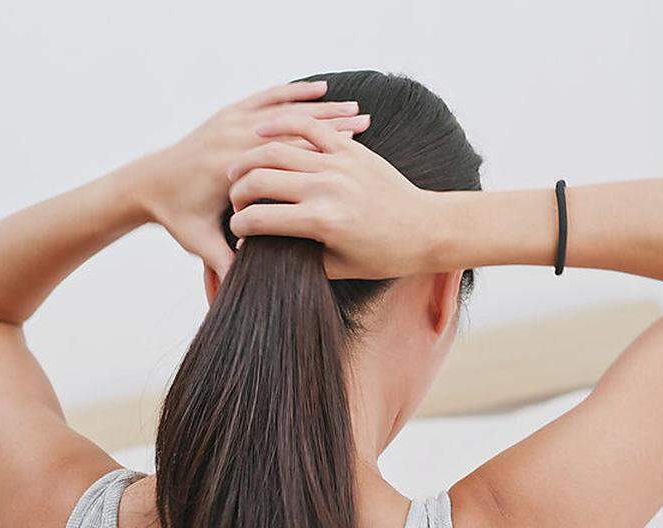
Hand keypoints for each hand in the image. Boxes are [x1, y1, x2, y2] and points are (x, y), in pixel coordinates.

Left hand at [132, 81, 369, 287]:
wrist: (148, 182)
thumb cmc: (177, 216)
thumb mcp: (200, 242)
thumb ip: (222, 263)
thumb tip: (238, 293)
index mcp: (227, 169)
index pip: (283, 158)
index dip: (320, 156)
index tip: (354, 158)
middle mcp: (230, 138)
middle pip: (293, 128)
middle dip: (333, 125)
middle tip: (370, 127)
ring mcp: (229, 121)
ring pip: (286, 109)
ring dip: (322, 108)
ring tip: (359, 110)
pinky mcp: (228, 114)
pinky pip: (269, 97)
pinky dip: (296, 93)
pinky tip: (323, 90)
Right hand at [225, 115, 440, 278]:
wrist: (427, 228)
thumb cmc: (385, 255)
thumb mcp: (339, 267)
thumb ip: (298, 256)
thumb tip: (263, 250)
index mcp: (321, 221)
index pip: (258, 220)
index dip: (239, 226)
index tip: (237, 230)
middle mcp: (326, 188)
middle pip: (259, 179)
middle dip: (238, 191)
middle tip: (236, 200)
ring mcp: (338, 164)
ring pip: (276, 149)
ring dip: (250, 160)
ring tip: (239, 171)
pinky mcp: (350, 149)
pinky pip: (309, 127)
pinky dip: (282, 125)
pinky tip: (262, 132)